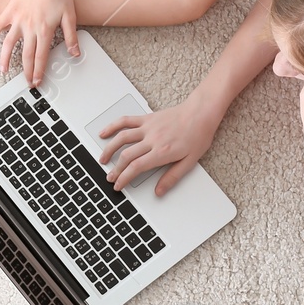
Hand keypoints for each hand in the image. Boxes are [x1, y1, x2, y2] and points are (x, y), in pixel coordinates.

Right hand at [0, 0, 78, 86]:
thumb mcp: (69, 16)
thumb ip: (71, 37)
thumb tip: (75, 53)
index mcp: (45, 30)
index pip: (41, 57)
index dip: (38, 71)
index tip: (36, 81)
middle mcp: (30, 27)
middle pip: (26, 55)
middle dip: (26, 71)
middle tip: (25, 81)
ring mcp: (18, 19)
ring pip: (9, 44)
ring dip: (5, 59)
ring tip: (3, 70)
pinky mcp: (10, 10)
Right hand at [96, 96, 221, 196]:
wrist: (201, 113)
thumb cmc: (198, 135)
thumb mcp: (190, 162)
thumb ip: (172, 177)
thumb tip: (159, 191)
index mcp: (162, 151)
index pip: (136, 167)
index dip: (124, 178)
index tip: (118, 185)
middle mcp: (152, 139)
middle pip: (127, 155)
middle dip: (115, 169)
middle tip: (110, 177)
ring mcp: (148, 127)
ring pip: (122, 138)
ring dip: (109, 150)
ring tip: (102, 159)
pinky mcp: (146, 118)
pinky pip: (126, 121)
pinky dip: (113, 126)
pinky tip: (104, 133)